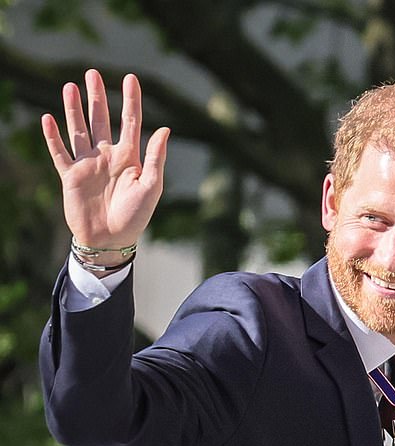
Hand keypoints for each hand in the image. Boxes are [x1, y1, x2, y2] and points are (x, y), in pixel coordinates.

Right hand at [41, 69, 169, 253]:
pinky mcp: (71, 176)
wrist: (110, 241)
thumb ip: (155, 158)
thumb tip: (165, 128)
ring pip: (78, 130)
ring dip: (73, 109)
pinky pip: (60, 152)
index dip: (131, 100)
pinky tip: (47, 118)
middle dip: (96, 97)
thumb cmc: (134, 218)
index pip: (130, 122)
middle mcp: (107, 157)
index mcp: (129, 158)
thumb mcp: (150, 188)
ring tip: (70, 87)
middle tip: (92, 73)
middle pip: (100, 120)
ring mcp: (88, 165)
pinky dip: (53, 136)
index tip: (131, 78)